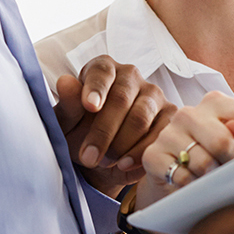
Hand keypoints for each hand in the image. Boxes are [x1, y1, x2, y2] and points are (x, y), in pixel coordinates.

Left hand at [53, 56, 174, 196]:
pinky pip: (159, 134)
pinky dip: (140, 152)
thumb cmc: (80, 132)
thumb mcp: (67, 122)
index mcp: (103, 69)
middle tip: (88, 156)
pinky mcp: (169, 116)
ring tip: (104, 162)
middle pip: (121, 98)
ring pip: (141, 118)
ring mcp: (153, 94)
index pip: (102, 72)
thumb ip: (68, 104)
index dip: (96, 88)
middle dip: (103, 131)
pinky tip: (124, 164)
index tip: (89, 106)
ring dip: (120, 145)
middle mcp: (130, 76)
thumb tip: (65, 82)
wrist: (100, 156)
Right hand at [136, 91, 233, 206]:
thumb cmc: (212, 160)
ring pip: (201, 162)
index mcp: (215, 105)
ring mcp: (169, 133)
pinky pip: (180, 176)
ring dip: (214, 179)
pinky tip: (195, 190)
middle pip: (221, 139)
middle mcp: (190, 113)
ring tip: (217, 186)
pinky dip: (192, 187)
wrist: (173, 182)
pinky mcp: (152, 155)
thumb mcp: (232, 149)